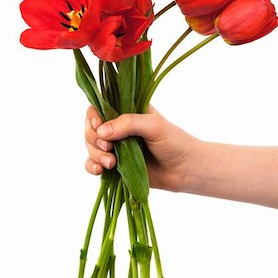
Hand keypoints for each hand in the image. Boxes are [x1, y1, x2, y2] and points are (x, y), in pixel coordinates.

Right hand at [85, 105, 200, 191]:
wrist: (185, 170)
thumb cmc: (174, 141)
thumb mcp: (153, 126)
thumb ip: (128, 124)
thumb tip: (101, 132)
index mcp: (127, 110)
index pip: (99, 107)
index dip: (94, 116)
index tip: (98, 125)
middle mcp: (118, 127)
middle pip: (91, 128)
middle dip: (93, 139)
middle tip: (109, 147)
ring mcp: (116, 147)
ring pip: (91, 147)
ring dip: (95, 155)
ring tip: (112, 163)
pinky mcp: (116, 165)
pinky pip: (94, 164)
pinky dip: (92, 166)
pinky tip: (100, 170)